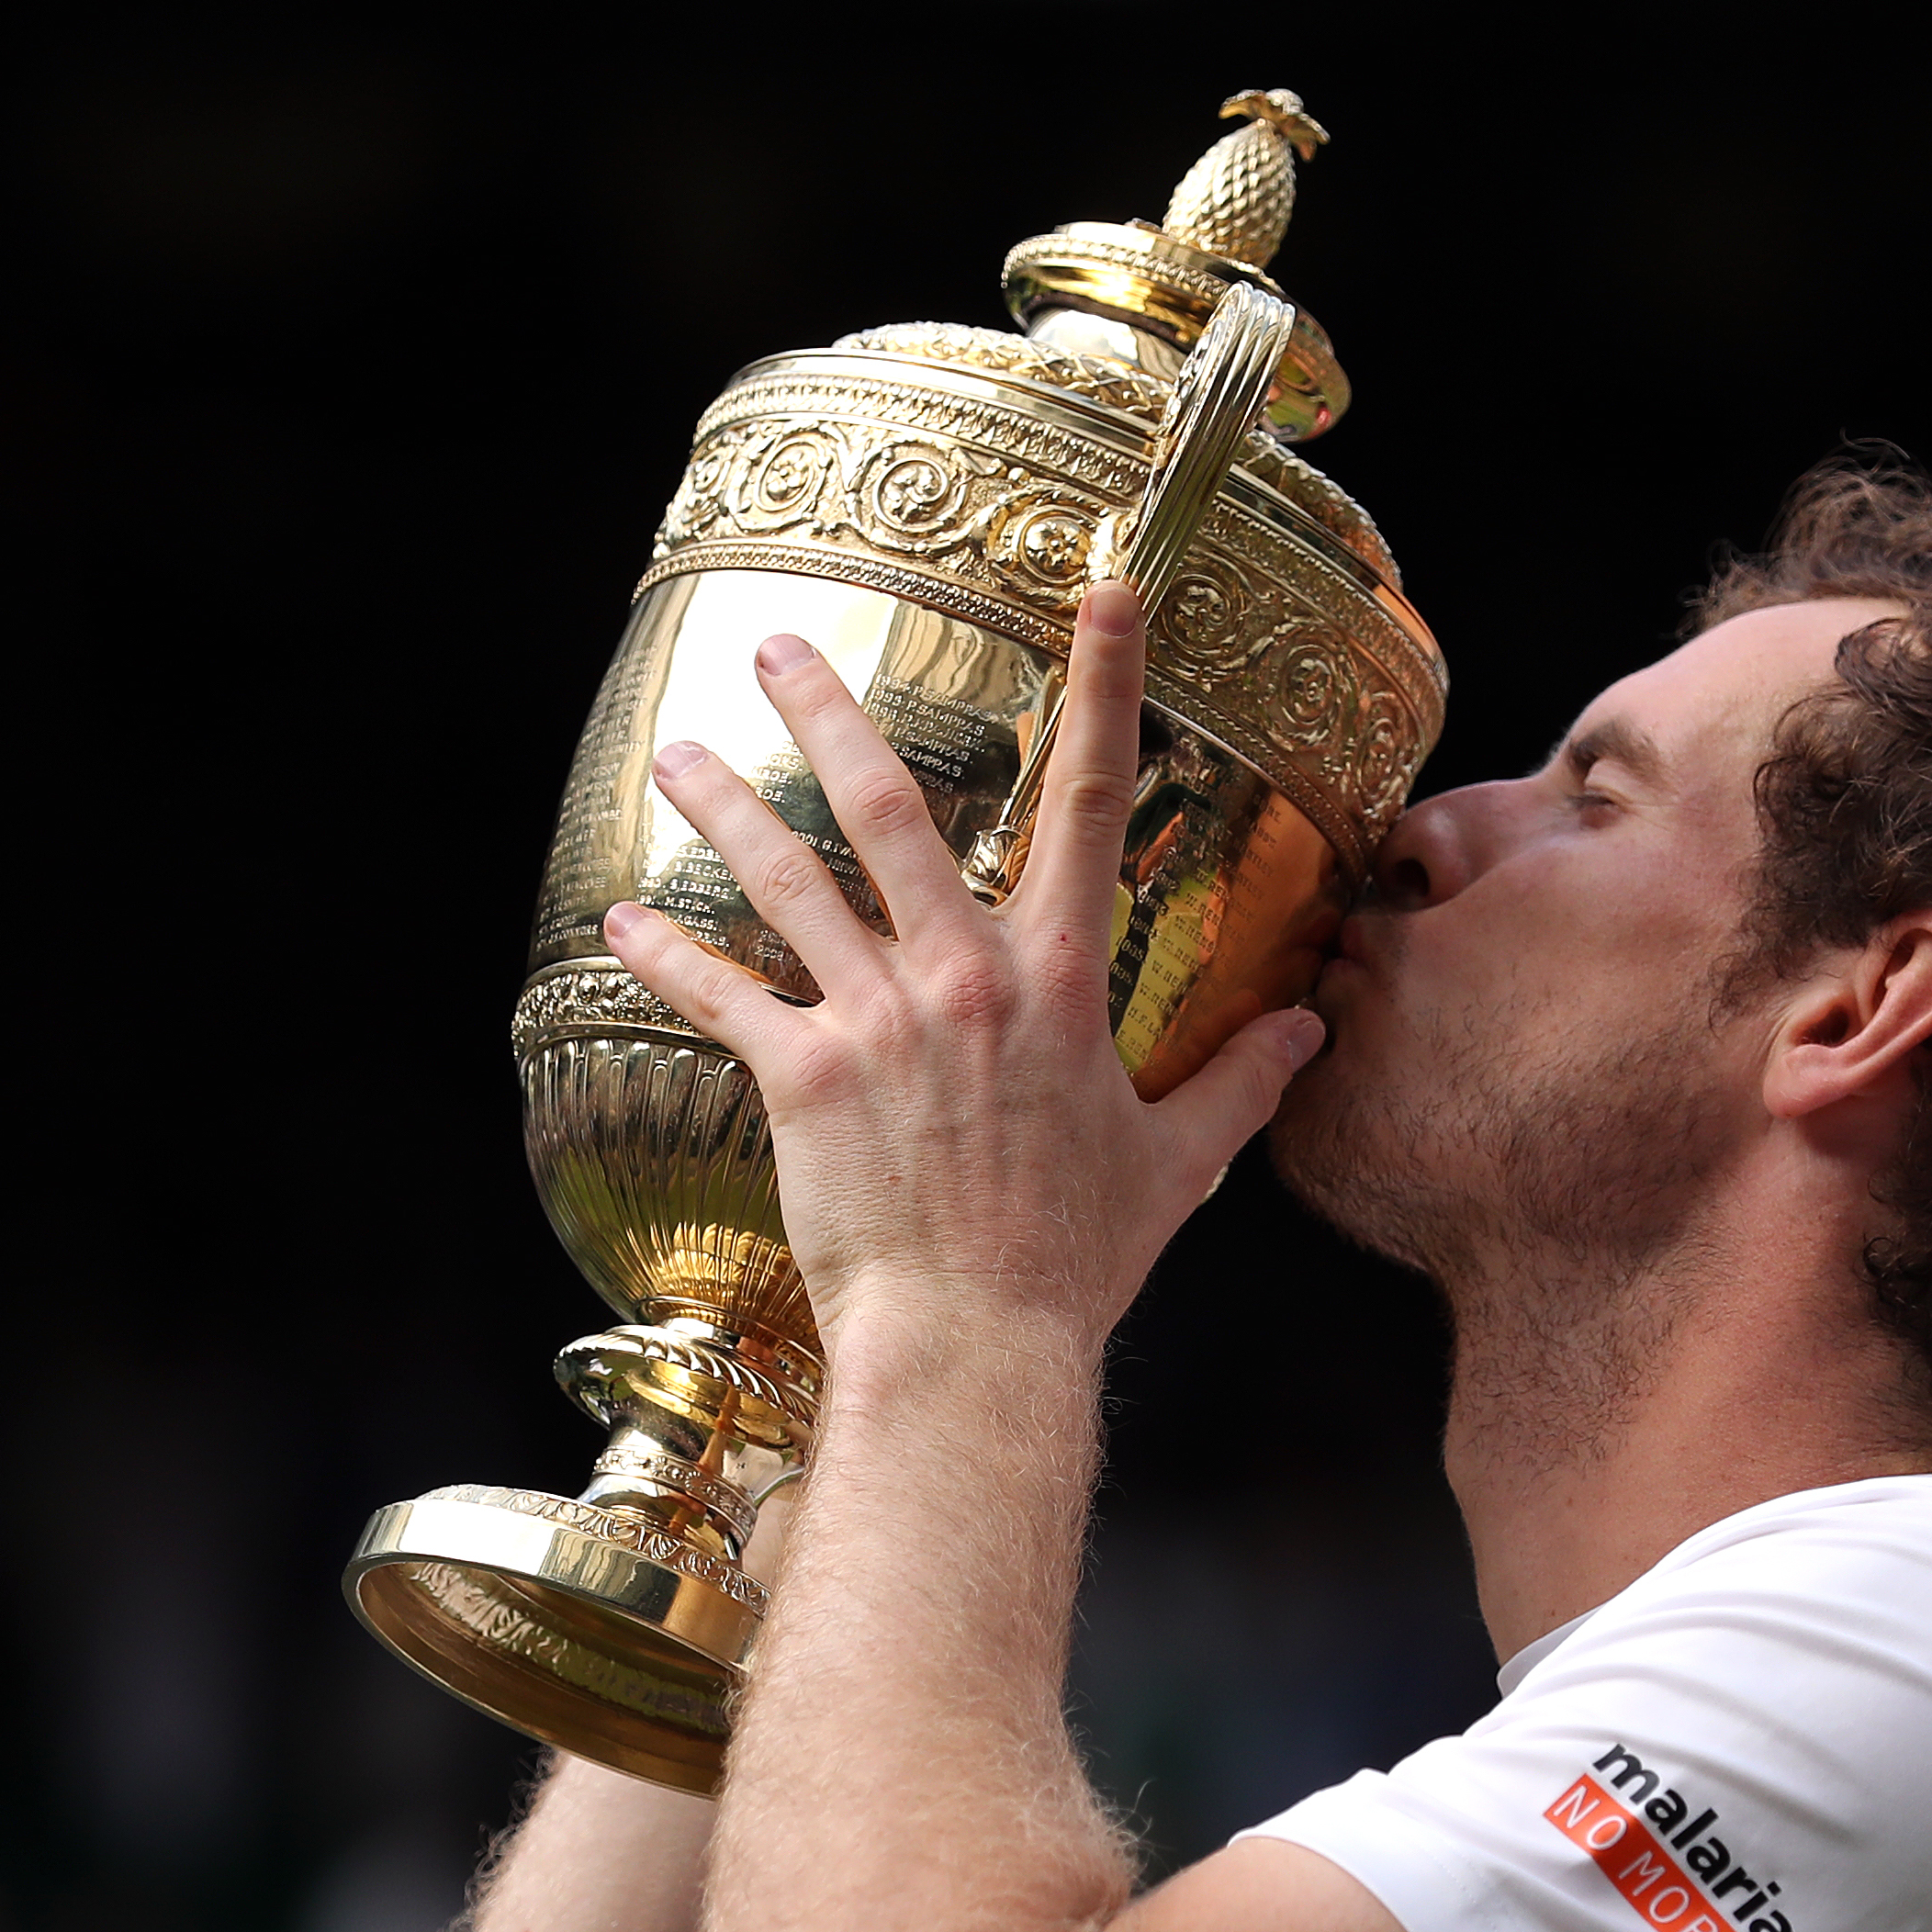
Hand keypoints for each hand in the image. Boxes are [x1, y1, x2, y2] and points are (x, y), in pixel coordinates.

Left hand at [607, 583, 1322, 1359]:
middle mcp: (965, 974)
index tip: (1102, 591)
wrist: (979, 1340)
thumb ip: (1239, 1084)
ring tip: (679, 752)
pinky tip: (625, 920)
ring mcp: (878, 1020)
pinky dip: (668, 957)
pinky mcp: (804, 1078)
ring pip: (787, 880)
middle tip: (782, 644)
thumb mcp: (1176, 1163)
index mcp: (1060, 979)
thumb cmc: (1076, 1258)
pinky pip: (721, 997)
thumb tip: (1306, 1034)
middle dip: (829, 711)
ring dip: (726, 806)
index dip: (1103, 683)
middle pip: (889, 808)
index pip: (1090, 801)